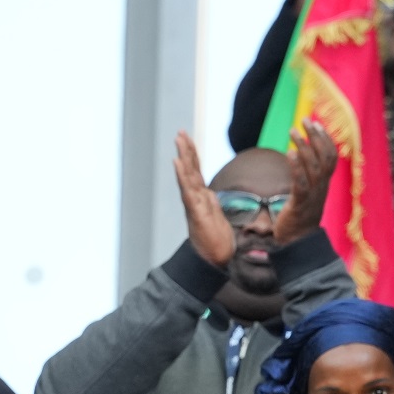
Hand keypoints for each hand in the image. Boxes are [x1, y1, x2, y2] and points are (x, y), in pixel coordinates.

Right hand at [174, 131, 234, 267]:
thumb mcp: (216, 216)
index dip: (192, 155)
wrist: (212, 261)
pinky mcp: (195, 212)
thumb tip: (210, 194)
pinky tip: (177, 162)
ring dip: (184, 156)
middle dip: (186, 149)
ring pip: (188, 175)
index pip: (196, 171)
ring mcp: (194, 204)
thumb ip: (211, 203)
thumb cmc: (215, 241)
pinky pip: (188, 190)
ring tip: (179, 140)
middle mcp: (196, 198)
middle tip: (181, 132)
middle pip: (191, 169)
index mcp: (202, 197)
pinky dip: (182, 175)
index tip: (187, 138)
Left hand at [274, 118, 338, 247]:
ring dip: (303, 147)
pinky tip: (289, 152)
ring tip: (293, 131)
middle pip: (324, 158)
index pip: (331, 157)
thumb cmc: (300, 216)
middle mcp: (322, 188)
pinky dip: (296, 167)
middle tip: (305, 120)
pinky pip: (301, 183)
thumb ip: (307, 176)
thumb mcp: (307, 192)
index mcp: (325, 184)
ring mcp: (313, 196)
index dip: (325, 139)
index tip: (316, 123)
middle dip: (316, 136)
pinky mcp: (300, 204)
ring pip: (313, 167)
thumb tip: (299, 155)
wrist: (298, 242)